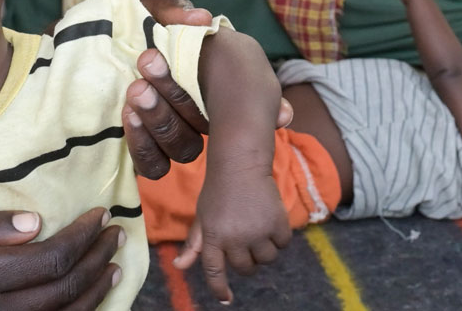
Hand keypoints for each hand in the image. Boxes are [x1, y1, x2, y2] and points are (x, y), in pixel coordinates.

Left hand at [124, 0, 292, 178]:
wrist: (90, 38)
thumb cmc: (124, 23)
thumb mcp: (144, 7)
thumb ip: (171, 9)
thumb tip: (202, 19)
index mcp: (210, 81)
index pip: (246, 105)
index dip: (267, 111)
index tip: (267, 101)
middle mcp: (197, 113)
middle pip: (206, 126)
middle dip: (178, 97)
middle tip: (149, 62)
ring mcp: (170, 134)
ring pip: (184, 147)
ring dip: (162, 120)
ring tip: (137, 91)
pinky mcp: (142, 150)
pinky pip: (154, 165)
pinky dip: (144, 145)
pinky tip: (130, 116)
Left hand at [175, 170, 292, 303]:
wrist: (240, 163)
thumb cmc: (218, 191)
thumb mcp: (202, 216)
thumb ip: (194, 244)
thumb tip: (178, 266)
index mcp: (212, 237)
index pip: (214, 271)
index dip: (219, 288)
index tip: (226, 299)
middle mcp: (234, 238)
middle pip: (245, 268)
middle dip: (247, 261)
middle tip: (247, 241)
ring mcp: (256, 232)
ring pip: (267, 259)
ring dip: (265, 249)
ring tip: (259, 228)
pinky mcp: (276, 223)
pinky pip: (283, 244)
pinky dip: (280, 236)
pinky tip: (272, 220)